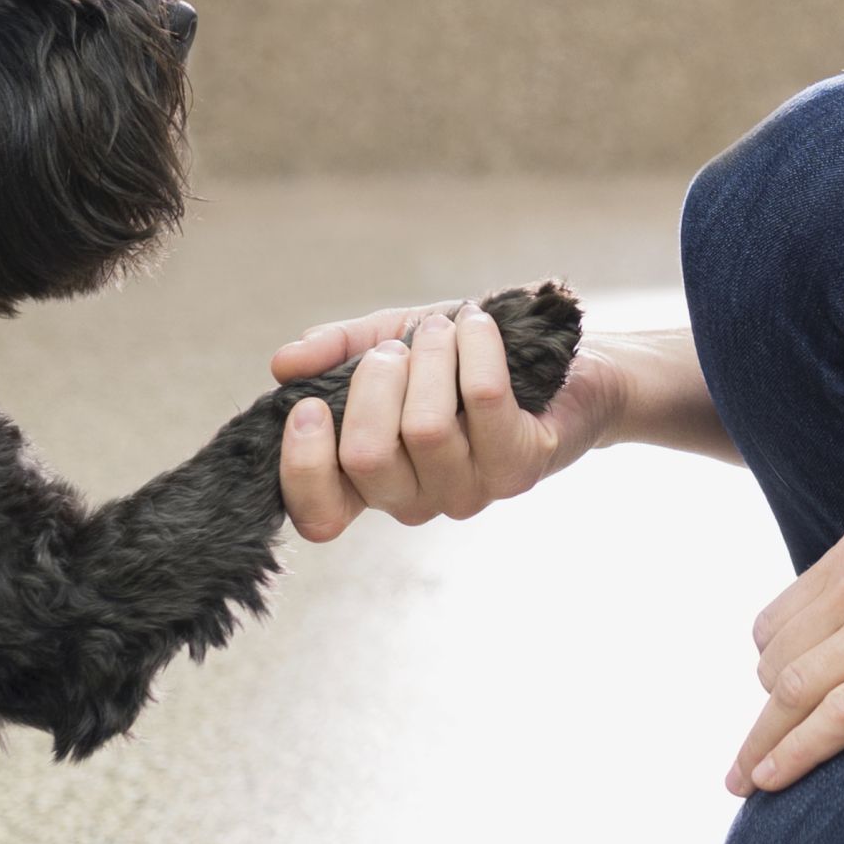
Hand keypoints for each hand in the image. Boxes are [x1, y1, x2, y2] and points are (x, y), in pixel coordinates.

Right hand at [267, 300, 619, 539]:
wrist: (559, 363)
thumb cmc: (460, 360)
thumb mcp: (386, 345)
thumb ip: (334, 353)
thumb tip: (283, 363)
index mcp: (370, 483)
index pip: (318, 516)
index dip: (303, 466)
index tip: (309, 406)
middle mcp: (415, 500)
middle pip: (366, 456)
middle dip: (375, 380)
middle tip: (399, 349)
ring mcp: (469, 491)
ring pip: (425, 427)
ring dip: (432, 357)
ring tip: (446, 330)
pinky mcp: (520, 467)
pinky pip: (483, 400)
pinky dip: (477, 349)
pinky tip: (479, 326)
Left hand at [730, 468, 843, 795]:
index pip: (782, 620)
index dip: (773, 670)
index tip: (776, 709)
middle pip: (778, 662)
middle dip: (765, 715)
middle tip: (755, 761)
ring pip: (793, 693)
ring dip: (762, 745)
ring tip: (745, 786)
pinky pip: (837, 717)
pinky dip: (795, 754)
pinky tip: (772, 782)